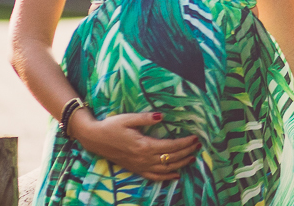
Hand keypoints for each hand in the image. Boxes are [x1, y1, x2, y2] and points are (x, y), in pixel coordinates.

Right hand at [71, 110, 201, 181]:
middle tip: (199, 146)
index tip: (196, 138)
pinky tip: (175, 175)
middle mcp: (143, 159)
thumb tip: (162, 115)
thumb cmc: (111, 126)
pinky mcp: (135, 169)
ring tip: (192, 158)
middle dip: (186, 152)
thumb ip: (146, 118)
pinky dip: (166, 177)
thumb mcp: (128, 118)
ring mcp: (139, 166)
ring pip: (164, 170)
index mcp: (144, 146)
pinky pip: (153, 176)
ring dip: (180, 165)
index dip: (185, 143)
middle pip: (170, 158)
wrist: (94, 138)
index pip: (170, 146)